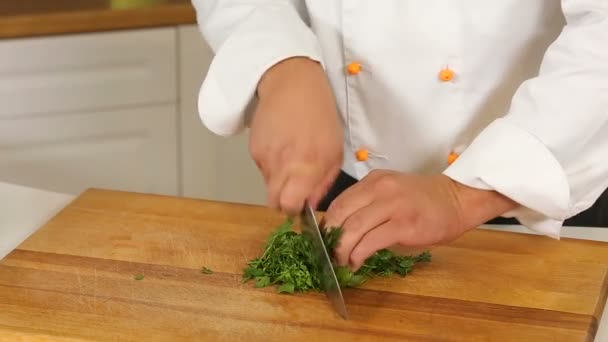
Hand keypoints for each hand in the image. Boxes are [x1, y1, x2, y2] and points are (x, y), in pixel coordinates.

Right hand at [250, 57, 343, 214]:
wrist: (291, 83)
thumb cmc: (318, 113)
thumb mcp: (335, 149)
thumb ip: (324, 181)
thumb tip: (312, 204)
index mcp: (309, 164)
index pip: (291, 205)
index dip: (295, 209)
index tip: (300, 204)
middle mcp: (284, 163)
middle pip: (274, 203)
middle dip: (284, 201)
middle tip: (294, 190)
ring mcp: (266, 156)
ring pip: (268, 186)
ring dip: (279, 181)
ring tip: (291, 159)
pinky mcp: (254, 149)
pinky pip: (262, 169)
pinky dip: (272, 164)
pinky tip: (282, 146)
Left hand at [322, 170, 516, 269]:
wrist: (458, 199)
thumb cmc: (425, 200)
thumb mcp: (392, 192)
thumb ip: (369, 204)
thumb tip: (342, 230)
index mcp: (374, 181)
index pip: (339, 201)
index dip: (326, 224)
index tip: (324, 240)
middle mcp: (380, 189)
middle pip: (340, 214)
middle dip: (330, 238)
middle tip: (329, 253)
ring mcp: (392, 206)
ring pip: (352, 228)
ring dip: (342, 249)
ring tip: (342, 261)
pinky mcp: (404, 224)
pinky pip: (371, 241)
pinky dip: (358, 254)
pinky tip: (356, 262)